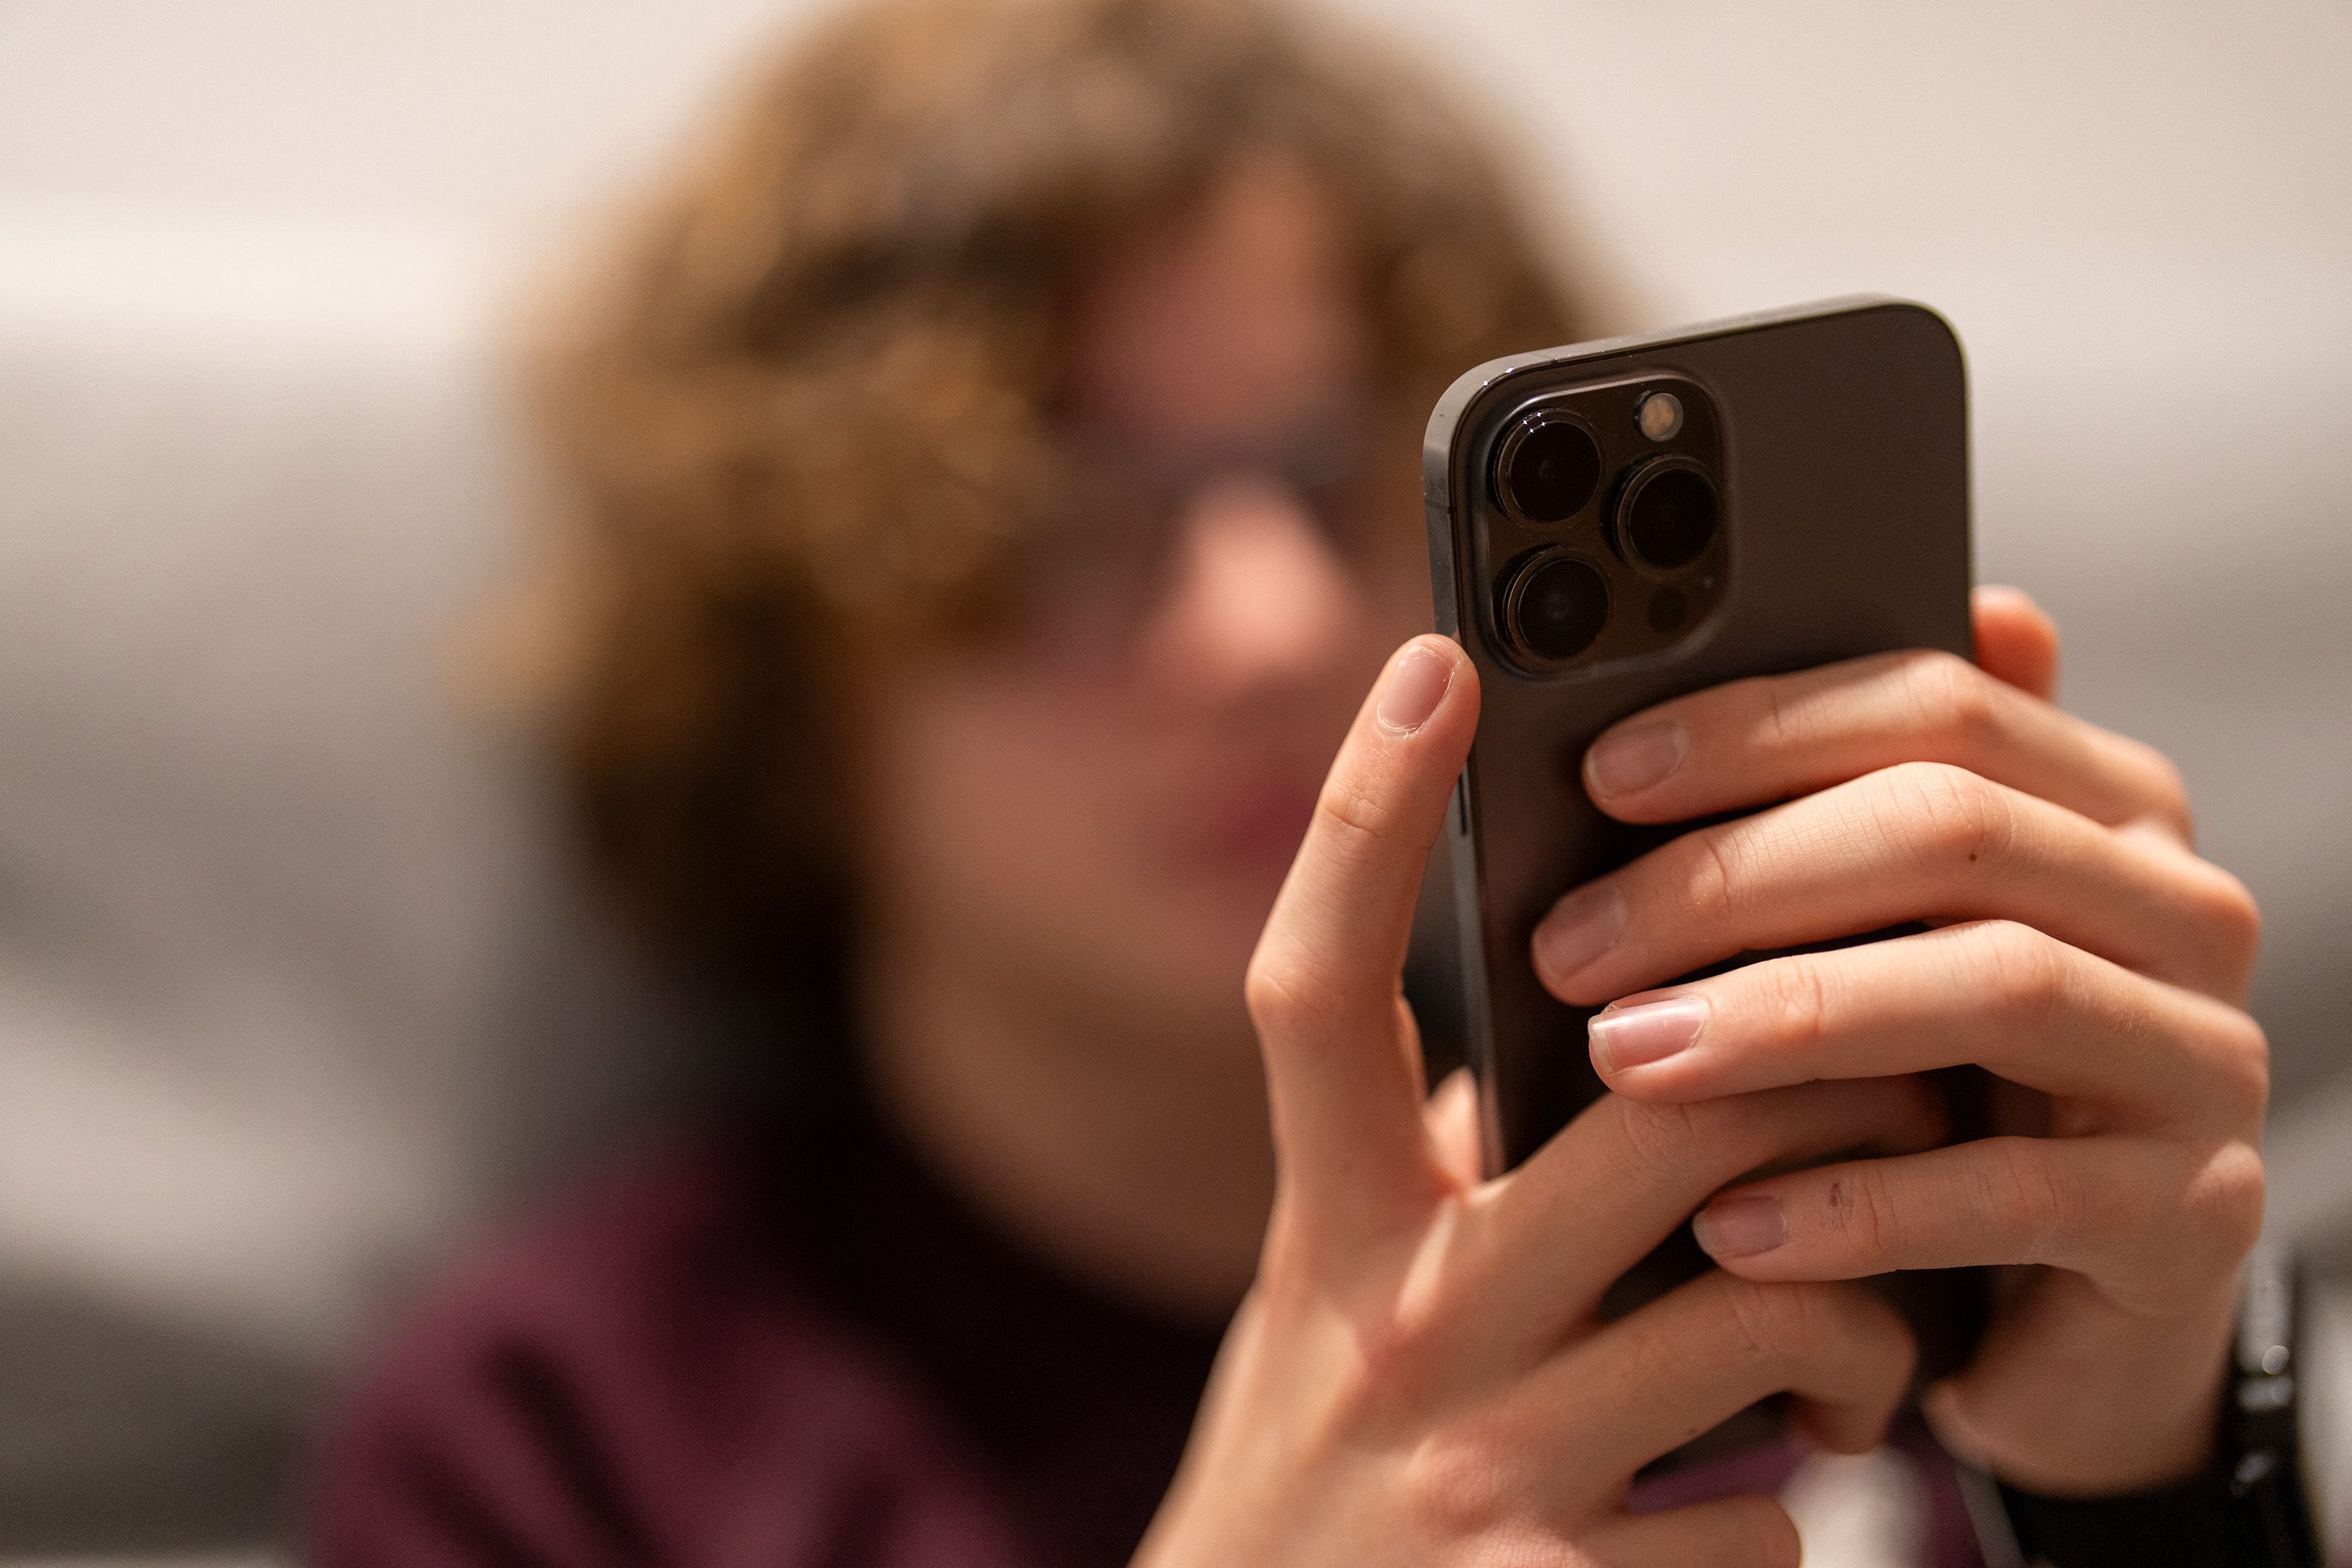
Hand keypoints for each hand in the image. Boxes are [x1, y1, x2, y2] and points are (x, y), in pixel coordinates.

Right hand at [1138, 636, 1935, 1567]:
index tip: (1430, 659)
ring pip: (1774, 1288)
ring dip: (1865, 1295)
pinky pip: (1788, 1505)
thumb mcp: (1335, 1295)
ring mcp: (1485, 1475)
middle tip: (1876, 1061)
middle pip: (1659, 1105)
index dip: (1361, 814)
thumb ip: (1437, 1158)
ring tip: (1857, 1319)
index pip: (1310, 990)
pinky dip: (1824, 1478)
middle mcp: (1392, 1332)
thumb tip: (1597, 1011)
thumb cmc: (1327, 1461)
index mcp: (1321, 1232)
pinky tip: (1789, 1481)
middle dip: (1820, 1059)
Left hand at [1536, 586, 2265, 1495]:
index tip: (1600, 777)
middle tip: (1567, 946)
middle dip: (1734, 878)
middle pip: (1955, 832)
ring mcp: (2205, 1062)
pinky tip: (1725, 1223)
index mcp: (2107, 805)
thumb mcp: (1884, 957)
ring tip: (1624, 1056)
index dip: (1760, 731)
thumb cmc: (1940, 1100)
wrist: (2059, 1319)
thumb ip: (1818, 832)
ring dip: (1782, 1020)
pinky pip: (2013, 1193)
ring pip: (1998, 987)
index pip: (1938, 709)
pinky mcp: (2196, 1220)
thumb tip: (1654, 712)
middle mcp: (2181, 910)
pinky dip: (1854, 1205)